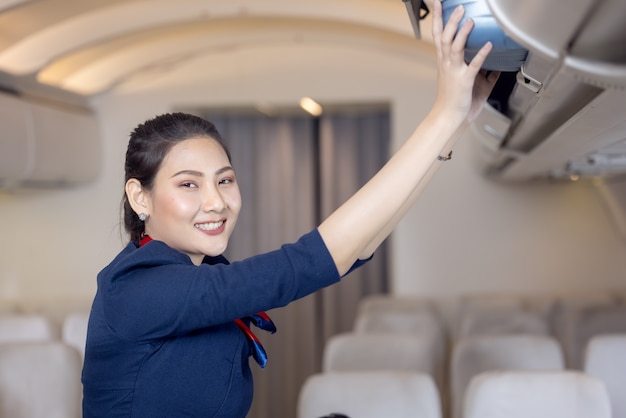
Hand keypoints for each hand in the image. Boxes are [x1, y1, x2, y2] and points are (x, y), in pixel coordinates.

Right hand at [430, 1, 499, 123]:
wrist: (448, 117)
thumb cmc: (456, 101)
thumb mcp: (468, 81)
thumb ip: (481, 70)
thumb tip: (495, 64)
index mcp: (445, 62)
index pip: (438, 36)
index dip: (438, 20)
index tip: (438, 5)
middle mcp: (447, 64)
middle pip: (444, 38)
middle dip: (449, 20)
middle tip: (457, 7)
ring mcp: (455, 72)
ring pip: (454, 48)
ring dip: (462, 33)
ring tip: (469, 20)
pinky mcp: (464, 81)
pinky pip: (474, 65)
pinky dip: (481, 54)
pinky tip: (488, 45)